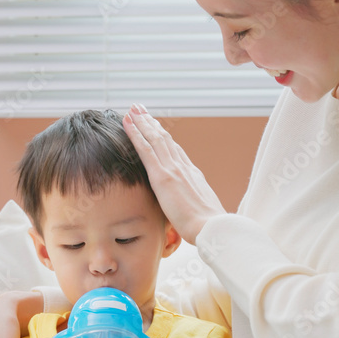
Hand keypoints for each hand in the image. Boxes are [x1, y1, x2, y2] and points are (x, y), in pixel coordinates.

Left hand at [122, 104, 225, 242]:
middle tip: (141, 110)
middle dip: (152, 123)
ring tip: (133, 109)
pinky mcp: (163, 176)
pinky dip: (135, 134)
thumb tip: (188, 209)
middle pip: (165, 139)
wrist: (212, 228)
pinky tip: (127, 123)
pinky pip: (145, 149)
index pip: (175, 151)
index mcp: (193, 175)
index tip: (156, 126)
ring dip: (142, 122)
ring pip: (154, 139)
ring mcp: (173, 169)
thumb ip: (192, 204)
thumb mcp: (201, 211)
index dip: (164, 137)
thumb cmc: (208, 227)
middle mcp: (183, 167)